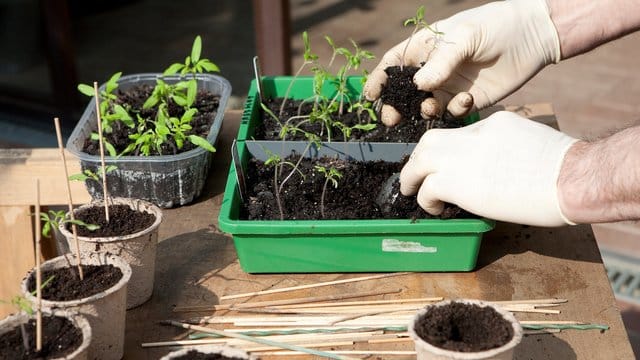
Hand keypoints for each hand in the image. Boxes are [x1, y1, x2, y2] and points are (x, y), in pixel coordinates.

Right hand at [364, 0, 560, 125]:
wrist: (535, 37)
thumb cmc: (495, 25)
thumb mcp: (466, 36)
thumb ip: (441, 61)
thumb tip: (417, 86)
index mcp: (425, 47)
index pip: (394, 64)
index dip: (379, 79)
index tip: (370, 95)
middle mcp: (433, 69)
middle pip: (403, 92)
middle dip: (395, 105)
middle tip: (392, 118)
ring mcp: (448, 86)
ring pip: (424, 106)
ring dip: (422, 111)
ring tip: (430, 108)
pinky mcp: (467, 101)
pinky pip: (451, 113)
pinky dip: (454, 111)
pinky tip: (466, 100)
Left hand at [400, 111, 578, 226]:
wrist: (572, 178)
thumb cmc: (565, 168)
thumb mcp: (530, 143)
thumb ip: (505, 148)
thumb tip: (493, 168)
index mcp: (493, 123)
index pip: (458, 134)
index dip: (448, 152)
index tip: (447, 167)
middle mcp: (472, 134)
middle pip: (430, 141)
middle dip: (419, 160)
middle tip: (417, 176)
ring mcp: (462, 156)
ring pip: (418, 162)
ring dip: (412, 178)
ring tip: (412, 192)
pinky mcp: (457, 182)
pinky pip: (426, 189)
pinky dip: (425, 201)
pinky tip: (436, 210)